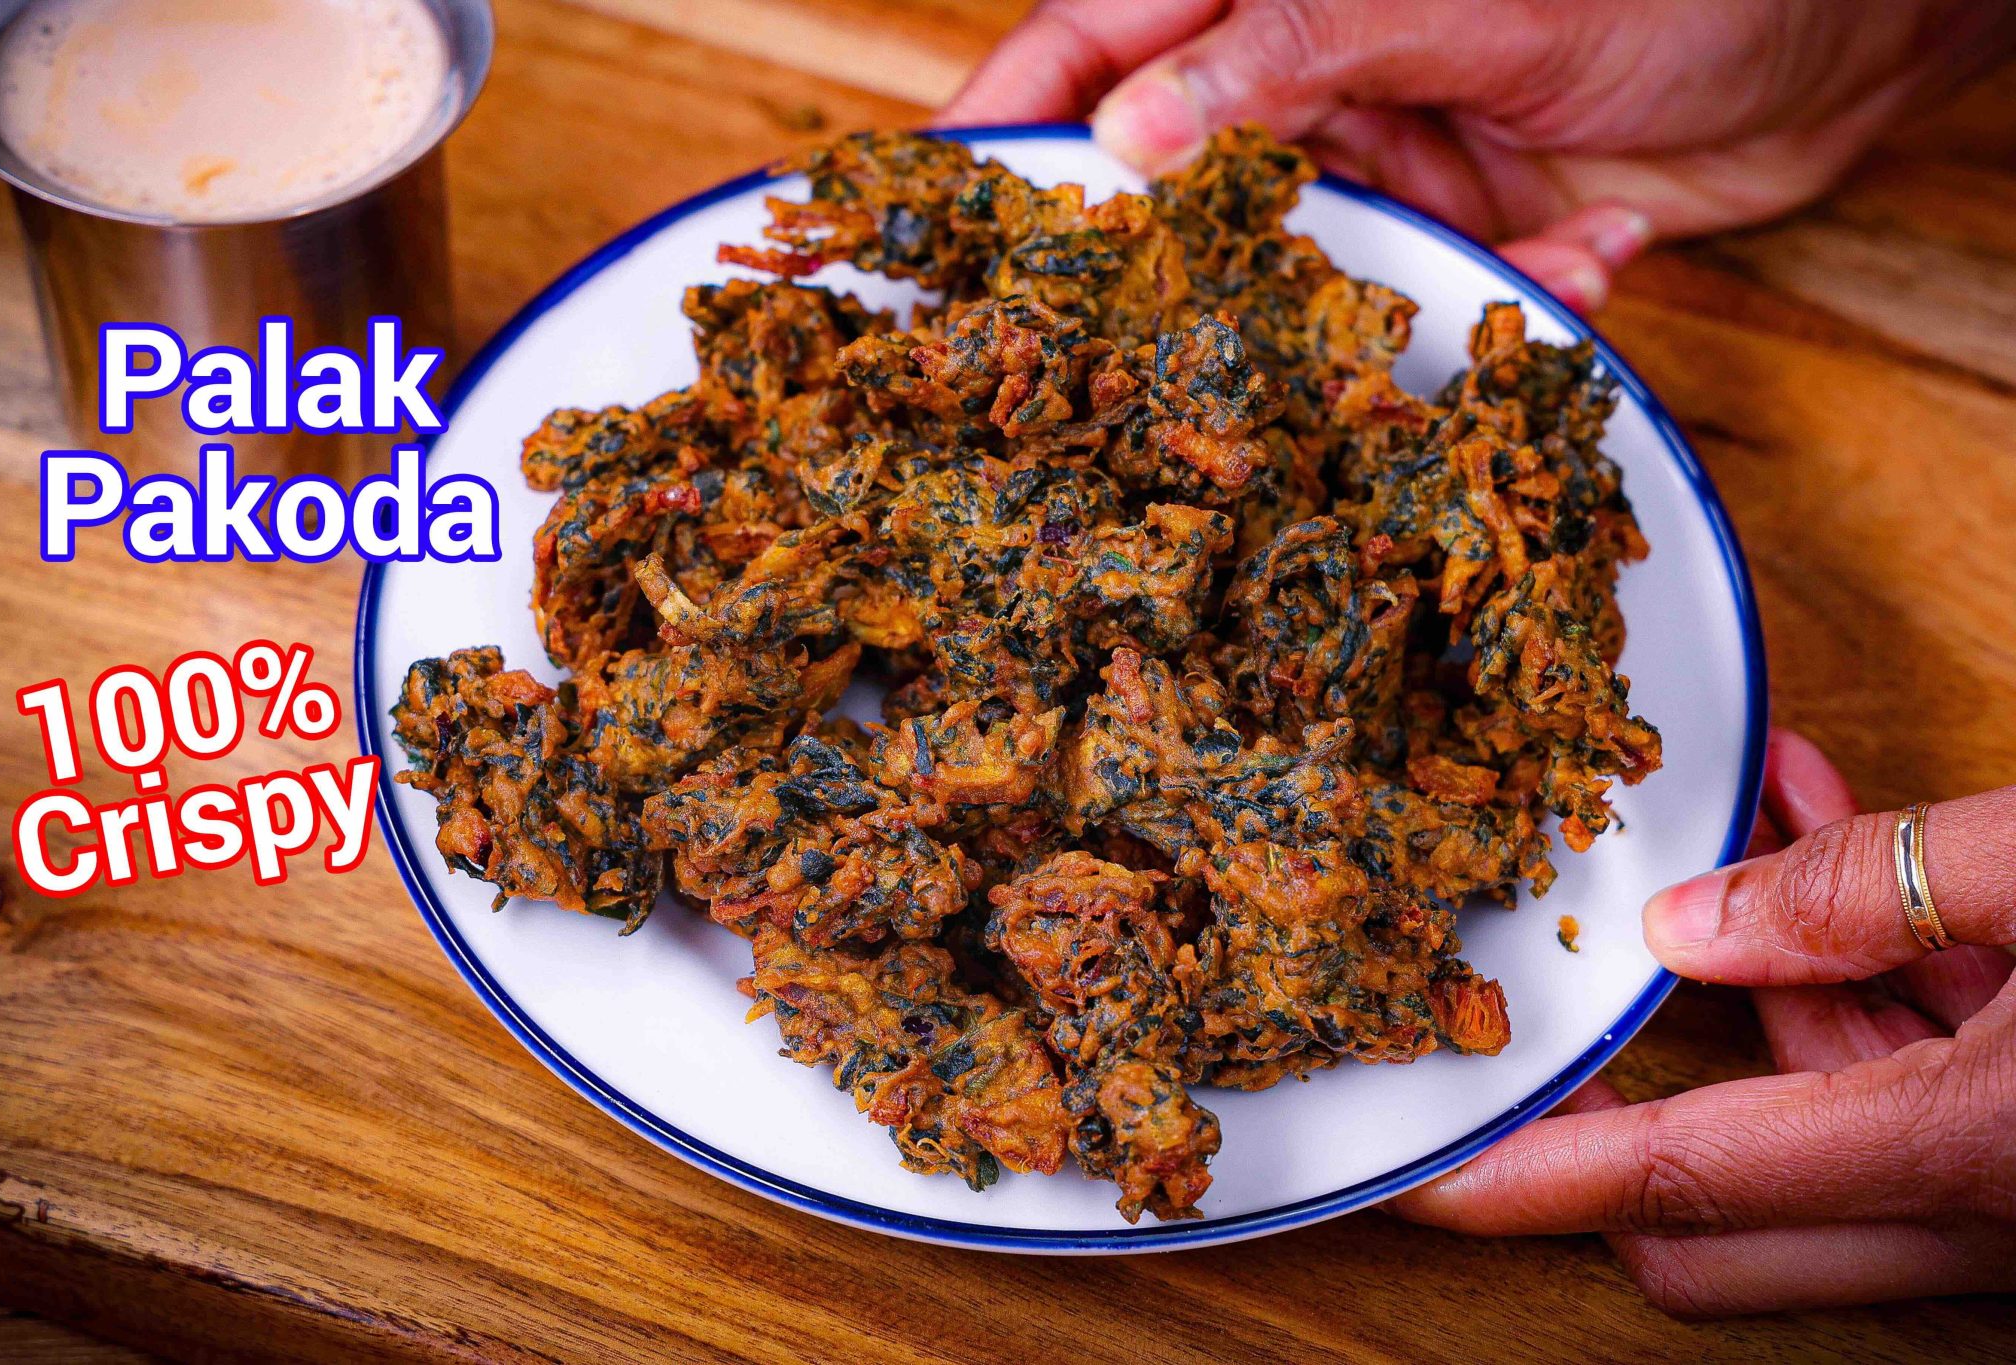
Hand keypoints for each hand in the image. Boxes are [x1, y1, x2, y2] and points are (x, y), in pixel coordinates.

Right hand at [942, 0, 2015, 310]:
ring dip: (1327, 316)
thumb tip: (1126, 134)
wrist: (1844, 40)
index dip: (998, 126)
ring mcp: (1381, 161)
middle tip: (1071, 364)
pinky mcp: (1462, 238)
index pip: (1088, 46)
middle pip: (1161, 179)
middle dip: (1133, 269)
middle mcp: (1308, 77)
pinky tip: (1575, 269)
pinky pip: (1418, 307)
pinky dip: (1488, 310)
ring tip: (1331, 358)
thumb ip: (1289, 54)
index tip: (920, 208)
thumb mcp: (1460, 0)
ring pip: (1286, 267)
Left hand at [1391, 730, 2015, 1315]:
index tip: (1419, 1170)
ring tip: (1721, 834)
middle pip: (1713, 1214)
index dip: (1527, 1175)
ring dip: (1756, 983)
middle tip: (1532, 1023)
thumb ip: (1869, 886)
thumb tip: (1690, 920)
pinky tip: (1834, 845)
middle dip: (1602, 1123)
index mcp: (1957, 1150)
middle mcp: (1973, 1207)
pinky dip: (1854, 976)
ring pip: (1805, 1132)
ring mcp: (2001, 1185)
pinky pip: (1898, 1077)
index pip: (1680, 1182)